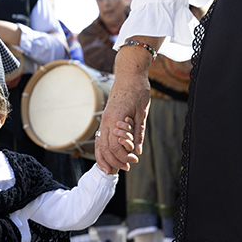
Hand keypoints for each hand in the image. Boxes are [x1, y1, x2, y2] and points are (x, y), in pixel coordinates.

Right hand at [94, 51, 152, 173]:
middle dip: (114, 160)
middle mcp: (106, 121)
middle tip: (126, 167)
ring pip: (99, 144)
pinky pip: (100, 138)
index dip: (123, 155)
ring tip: (112, 168)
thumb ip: (138, 132)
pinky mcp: (106, 119)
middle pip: (105, 148)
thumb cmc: (137, 89)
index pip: (115, 145)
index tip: (134, 160)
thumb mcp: (142, 112)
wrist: (129, 73)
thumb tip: (137, 151)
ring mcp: (104, 120)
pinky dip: (102, 149)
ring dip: (105, 158)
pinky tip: (107, 156)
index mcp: (115, 119)